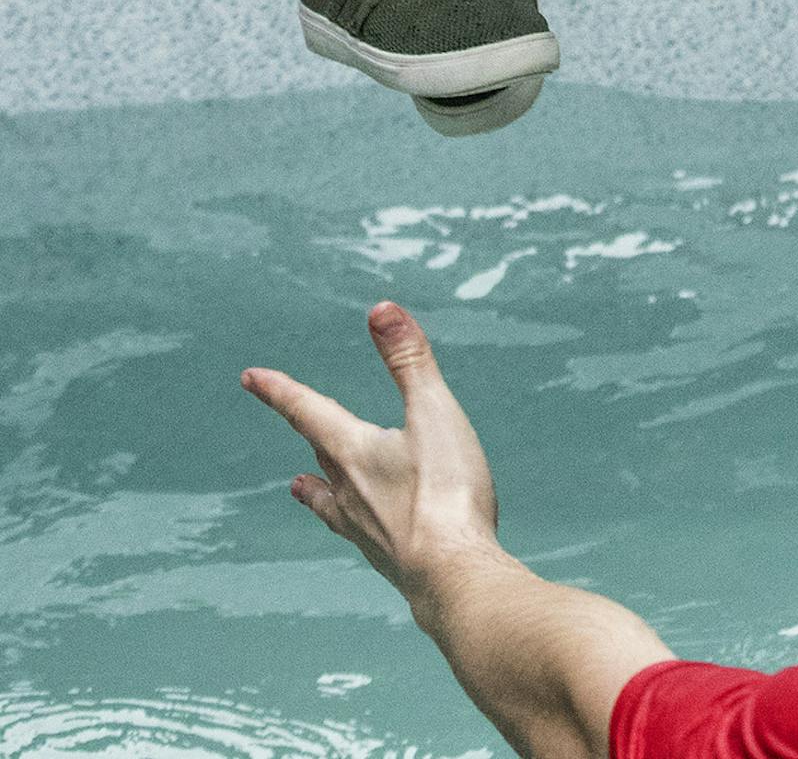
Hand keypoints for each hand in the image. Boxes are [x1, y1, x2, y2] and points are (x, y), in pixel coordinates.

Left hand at [242, 302, 498, 610]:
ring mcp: (366, 531)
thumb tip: (381, 310)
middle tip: (292, 417)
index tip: (250, 378)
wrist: (453, 581)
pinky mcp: (388, 560)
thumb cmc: (445, 494)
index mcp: (355, 452)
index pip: (308, 411)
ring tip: (298, 486)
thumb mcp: (434, 412)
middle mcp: (349, 492)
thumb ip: (409, 361)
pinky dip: (349, 522)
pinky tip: (361, 534)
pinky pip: (356, 533)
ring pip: (329, 500)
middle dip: (307, 430)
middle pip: (320, 452)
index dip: (279, 391)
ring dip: (314, 486)